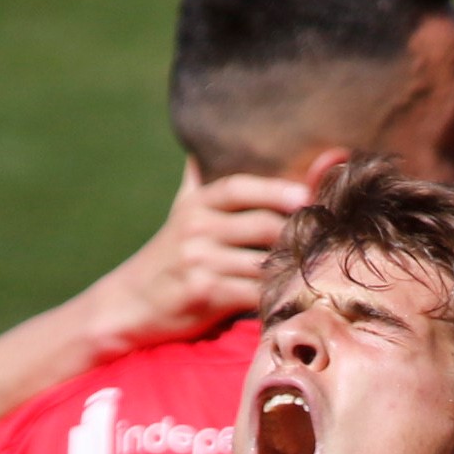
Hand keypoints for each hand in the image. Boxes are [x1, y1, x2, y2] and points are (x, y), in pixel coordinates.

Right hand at [89, 160, 309, 351]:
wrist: (127, 305)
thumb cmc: (164, 260)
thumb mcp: (178, 214)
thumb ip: (199, 184)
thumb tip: (203, 148)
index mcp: (195, 205)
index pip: (239, 187)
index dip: (275, 188)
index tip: (305, 194)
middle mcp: (195, 228)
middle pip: (261, 224)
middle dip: (296, 233)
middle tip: (327, 238)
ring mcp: (198, 260)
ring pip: (261, 261)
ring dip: (291, 267)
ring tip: (318, 269)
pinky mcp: (203, 293)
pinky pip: (252, 292)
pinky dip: (275, 295)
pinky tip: (292, 295)